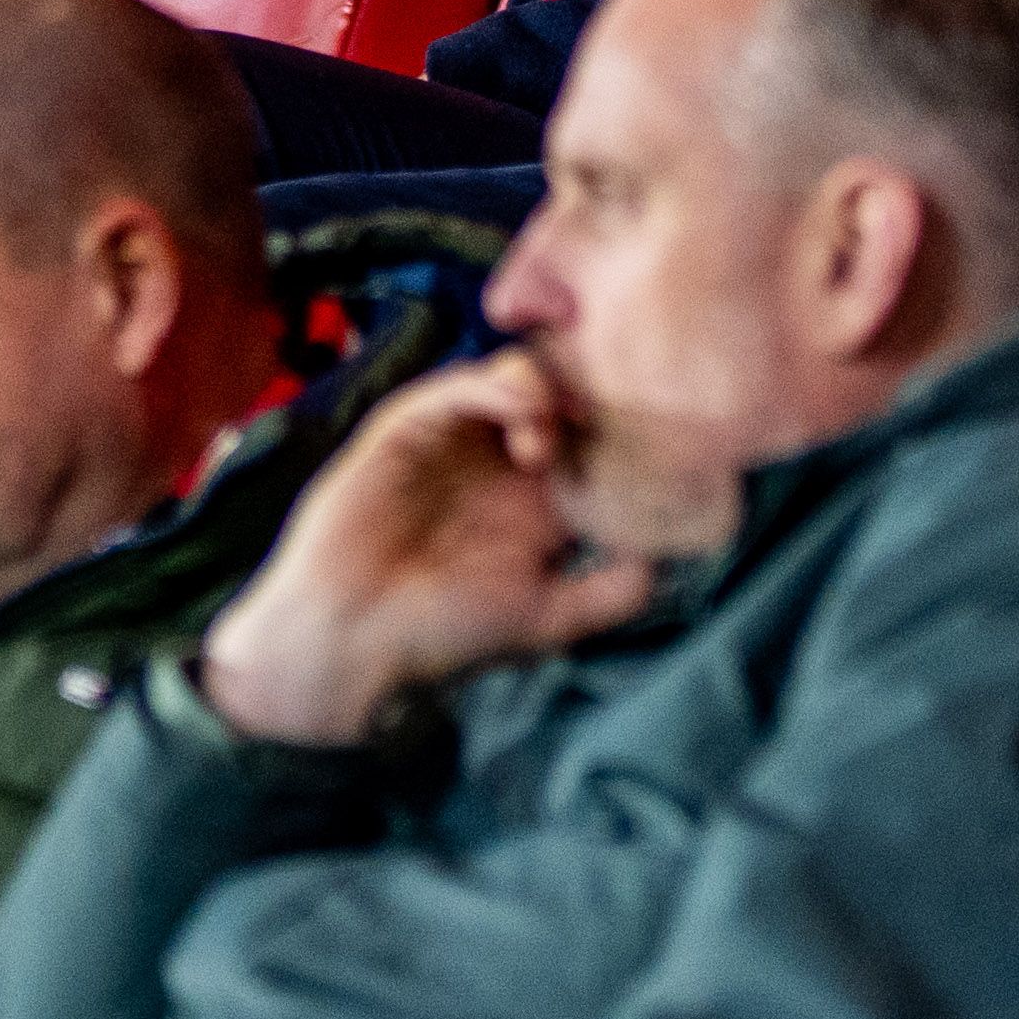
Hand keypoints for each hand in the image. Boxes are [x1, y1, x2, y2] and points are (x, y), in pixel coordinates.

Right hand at [194, 350, 652, 747]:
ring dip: (549, 391)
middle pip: (562, 394)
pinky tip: (526, 419)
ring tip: (554, 438)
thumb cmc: (440, 636)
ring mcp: (455, 438)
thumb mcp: (546, 620)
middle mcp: (500, 459)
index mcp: (537, 498)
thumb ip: (610, 594)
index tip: (663, 440)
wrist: (350, 643)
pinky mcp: (410, 425)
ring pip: (517, 376)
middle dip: (594, 395)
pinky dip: (500, 385)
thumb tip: (668, 562)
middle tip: (615, 416)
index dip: (629, 432)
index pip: (595, 440)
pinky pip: (460, 382)